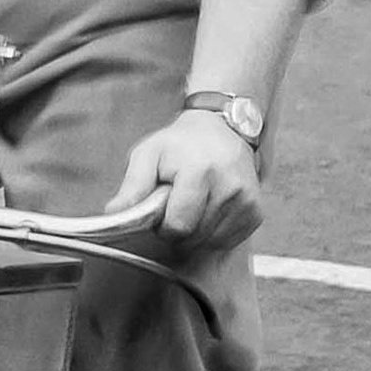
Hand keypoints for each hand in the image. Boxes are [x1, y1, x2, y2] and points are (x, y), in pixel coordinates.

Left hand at [105, 109, 266, 252]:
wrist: (221, 128)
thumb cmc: (180, 144)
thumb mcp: (149, 154)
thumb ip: (132, 187)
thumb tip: (113, 212)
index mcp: (200, 171)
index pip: (178, 226)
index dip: (164, 225)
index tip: (162, 208)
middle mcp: (229, 187)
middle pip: (194, 237)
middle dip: (179, 228)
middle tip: (178, 202)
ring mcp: (246, 200)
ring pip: (211, 243)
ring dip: (197, 232)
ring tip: (194, 202)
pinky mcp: (256, 211)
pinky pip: (227, 241)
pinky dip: (214, 232)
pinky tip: (210, 208)